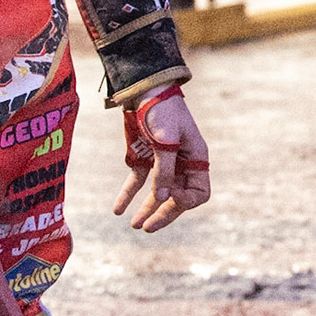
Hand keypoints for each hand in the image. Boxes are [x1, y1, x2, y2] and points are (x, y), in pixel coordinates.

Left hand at [115, 94, 210, 231]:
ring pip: (157, 193)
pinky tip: (118, 209)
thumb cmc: (161, 109)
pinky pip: (138, 182)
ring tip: (134, 225)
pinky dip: (128, 195)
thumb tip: (163, 199)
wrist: (143, 87)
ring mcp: (162, 162)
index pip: (198, 192)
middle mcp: (181, 163)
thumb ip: (164, 170)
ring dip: (147, 209)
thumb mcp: (165, 139)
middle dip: (163, 213)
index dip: (185, 201)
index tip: (169, 198)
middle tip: (146, 227)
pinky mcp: (143, 158)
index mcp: (195, 157)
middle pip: (177, 197)